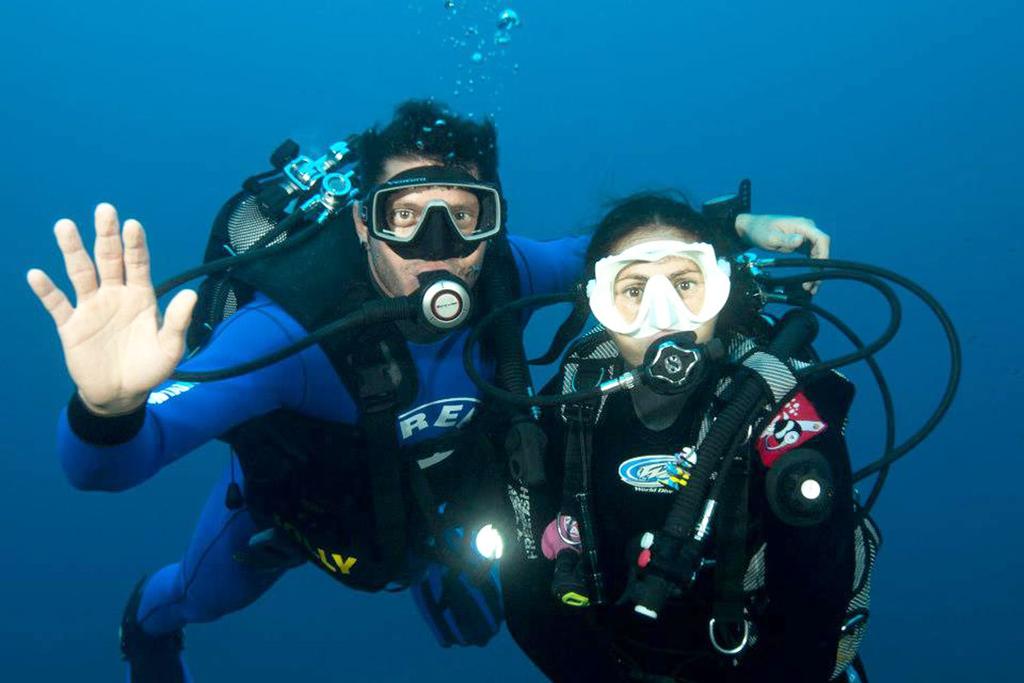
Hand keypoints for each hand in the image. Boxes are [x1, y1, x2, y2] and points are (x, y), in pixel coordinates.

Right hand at [27, 204, 196, 414]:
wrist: (122, 394)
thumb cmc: (149, 368)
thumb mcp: (169, 348)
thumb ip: (177, 321)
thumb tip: (191, 295)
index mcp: (141, 296)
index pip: (137, 264)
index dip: (134, 245)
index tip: (132, 224)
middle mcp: (115, 295)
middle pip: (108, 259)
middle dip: (106, 235)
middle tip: (104, 210)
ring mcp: (91, 308)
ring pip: (80, 273)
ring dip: (72, 251)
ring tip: (64, 226)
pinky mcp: (72, 326)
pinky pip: (57, 304)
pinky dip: (46, 291)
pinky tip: (37, 275)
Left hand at [736, 213, 830, 292]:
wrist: (753, 229)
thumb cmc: (760, 230)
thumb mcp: (770, 237)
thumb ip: (785, 239)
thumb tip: (800, 240)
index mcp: (803, 225)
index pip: (821, 239)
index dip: (824, 254)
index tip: (820, 269)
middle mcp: (807, 230)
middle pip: (822, 249)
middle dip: (821, 267)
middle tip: (813, 285)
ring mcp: (805, 238)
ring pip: (818, 255)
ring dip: (816, 271)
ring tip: (810, 287)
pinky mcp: (801, 245)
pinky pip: (811, 257)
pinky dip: (811, 269)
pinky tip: (808, 281)